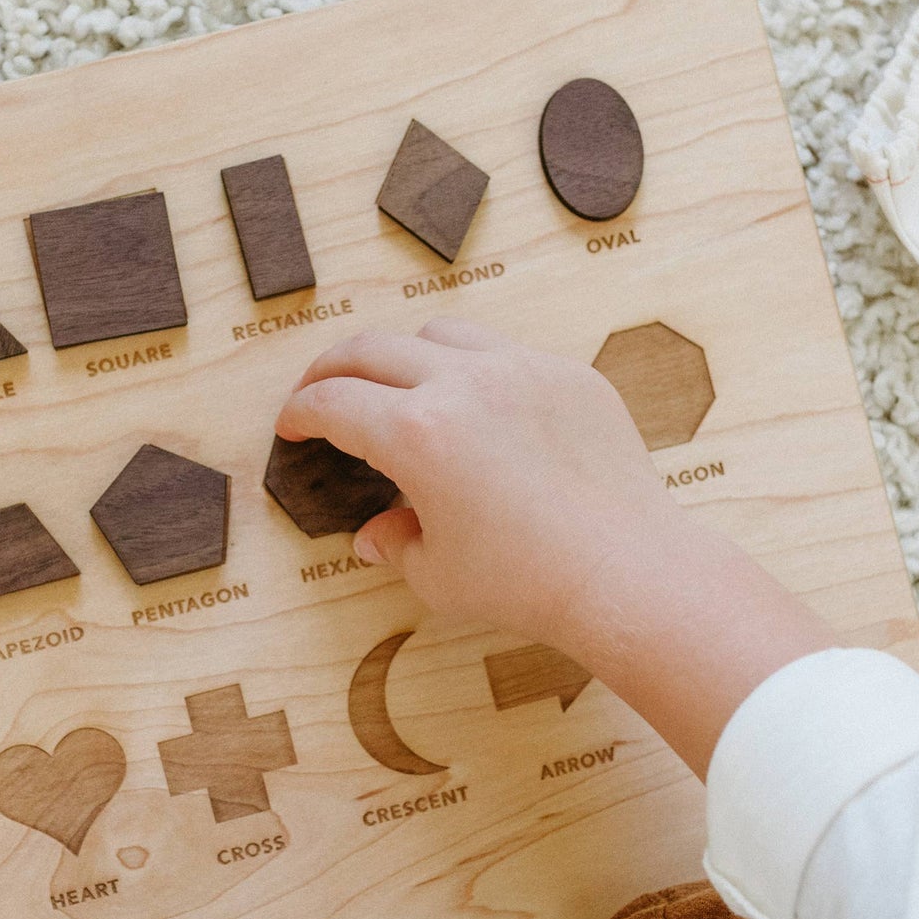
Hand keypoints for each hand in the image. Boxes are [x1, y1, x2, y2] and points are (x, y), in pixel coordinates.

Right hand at [275, 318, 683, 649]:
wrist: (626, 575)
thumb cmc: (529, 583)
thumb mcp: (438, 574)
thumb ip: (395, 542)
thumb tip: (374, 534)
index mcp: (416, 434)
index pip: (333, 404)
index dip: (300, 413)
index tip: (292, 425)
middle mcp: (464, 385)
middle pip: (372, 350)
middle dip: (332, 370)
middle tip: (320, 392)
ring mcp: (521, 371)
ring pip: (439, 334)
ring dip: (403, 355)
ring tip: (398, 387)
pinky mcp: (569, 377)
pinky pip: (505, 353)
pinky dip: (474, 370)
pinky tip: (478, 408)